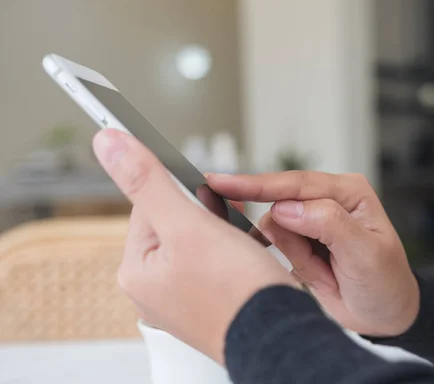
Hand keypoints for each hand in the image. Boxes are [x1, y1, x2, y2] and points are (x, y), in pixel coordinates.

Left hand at [92, 129, 294, 363]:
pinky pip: (215, 261)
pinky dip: (232, 252)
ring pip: (199, 240)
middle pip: (176, 222)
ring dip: (223, 231)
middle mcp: (154, 288)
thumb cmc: (237, 291)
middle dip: (208, 215)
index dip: (185, 194)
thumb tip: (108, 143)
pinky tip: (246, 260)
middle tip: (231, 226)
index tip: (210, 199)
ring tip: (243, 245)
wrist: (280, 335)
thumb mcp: (188, 225)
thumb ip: (148, 182)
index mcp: (136, 271)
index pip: (149, 204)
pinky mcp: (208, 301)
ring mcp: (182, 297)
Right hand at [207, 171, 419, 336]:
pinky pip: (275, 243)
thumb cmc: (385, 283)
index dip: (257, 184)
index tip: (222, 183)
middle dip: (280, 234)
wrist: (383, 316)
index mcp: (348, 192)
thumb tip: (285, 208)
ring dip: (293, 256)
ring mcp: (310, 221)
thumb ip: (328, 225)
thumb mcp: (366, 254)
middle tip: (289, 251)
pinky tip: (311, 271)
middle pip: (279, 203)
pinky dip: (284, 259)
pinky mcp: (298, 240)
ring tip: (326, 274)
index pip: (296, 184)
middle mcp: (327, 200)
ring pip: (274, 227)